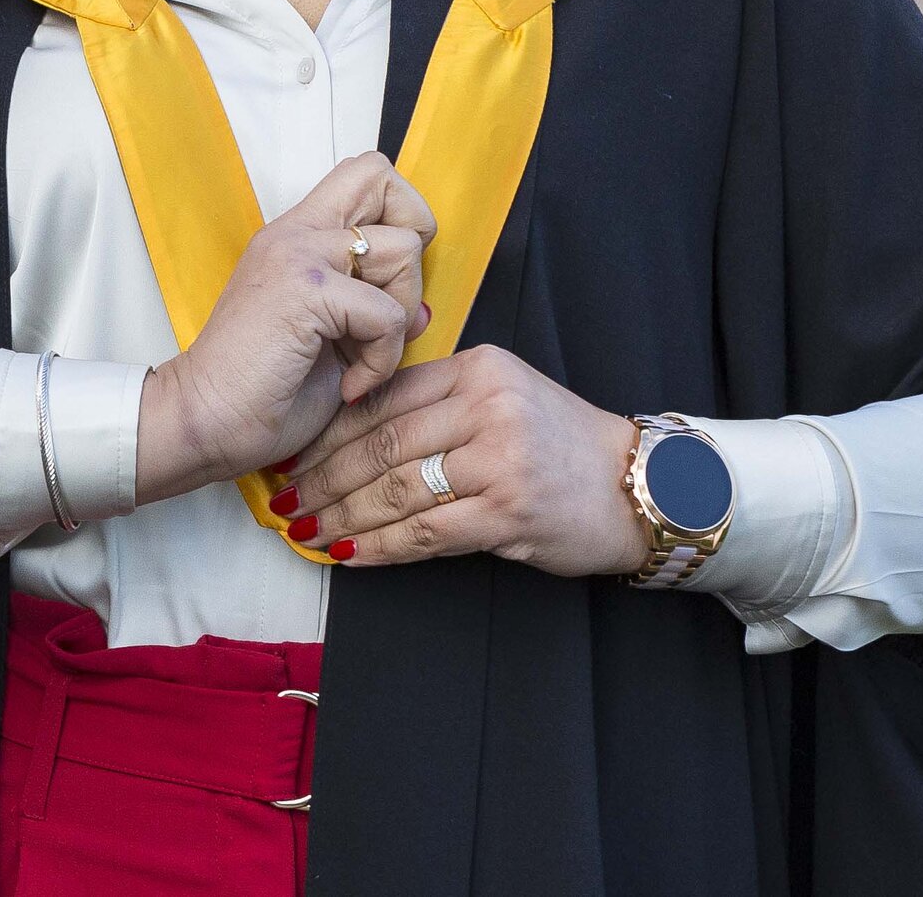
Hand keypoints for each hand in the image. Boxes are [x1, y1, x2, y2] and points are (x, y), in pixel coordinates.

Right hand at [134, 154, 431, 503]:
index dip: (399, 217)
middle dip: (412, 236)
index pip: (365, 177)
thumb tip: (421, 310)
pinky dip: (381, 360)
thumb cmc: (260, 390)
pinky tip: (349, 384)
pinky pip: (387, 315)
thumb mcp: (328, 338)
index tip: (385, 281)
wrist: (205, 421)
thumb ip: (370, 310)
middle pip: (380, 175)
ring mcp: (298, 256)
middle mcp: (296, 234)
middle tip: (387, 297)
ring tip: (363, 354)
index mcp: (296, 237)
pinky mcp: (305, 291)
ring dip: (400, 314)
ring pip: (402, 251)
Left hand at [272, 344, 648, 577]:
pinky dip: (379, 547)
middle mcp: (486, 406)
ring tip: (305, 530)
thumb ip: (439, 400)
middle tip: (284, 497)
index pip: (383, 397)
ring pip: (395, 489)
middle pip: (380, 443)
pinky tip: (349, 555)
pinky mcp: (507, 512)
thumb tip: (353, 422)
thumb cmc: (561, 444)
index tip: (293, 450)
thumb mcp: (503, 396)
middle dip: (323, 476)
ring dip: (341, 516)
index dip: (328, 429)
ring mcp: (498, 460)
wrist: (638, 487)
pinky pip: (424, 532)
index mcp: (477, 367)